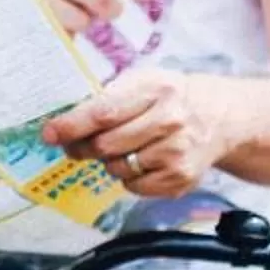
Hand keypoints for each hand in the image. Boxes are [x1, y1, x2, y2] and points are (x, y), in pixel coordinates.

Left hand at [42, 69, 241, 199]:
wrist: (221, 117)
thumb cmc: (170, 97)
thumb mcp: (143, 82)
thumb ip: (106, 98)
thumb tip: (62, 122)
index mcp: (155, 90)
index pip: (103, 113)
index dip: (71, 126)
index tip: (49, 133)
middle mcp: (169, 121)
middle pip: (105, 145)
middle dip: (83, 147)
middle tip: (77, 145)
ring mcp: (177, 152)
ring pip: (117, 168)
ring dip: (110, 161)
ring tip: (126, 146)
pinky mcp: (181, 178)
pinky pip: (133, 187)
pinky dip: (129, 177)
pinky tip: (143, 161)